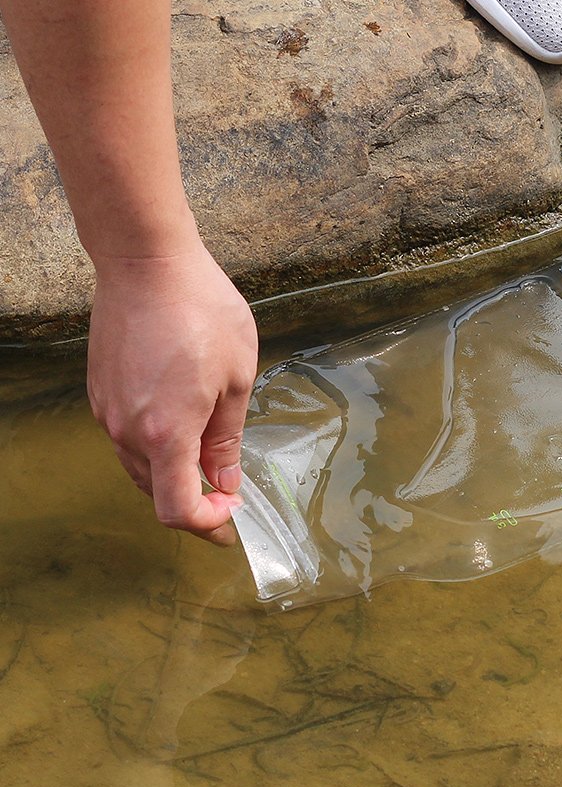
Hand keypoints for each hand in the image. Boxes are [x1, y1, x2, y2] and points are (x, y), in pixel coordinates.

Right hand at [87, 243, 258, 544]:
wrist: (146, 262)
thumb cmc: (202, 311)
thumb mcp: (237, 376)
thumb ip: (228, 437)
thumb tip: (225, 479)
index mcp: (166, 433)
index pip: (177, 510)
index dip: (207, 524)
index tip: (232, 514)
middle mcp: (128, 430)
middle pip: (156, 492)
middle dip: (195, 500)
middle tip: (229, 488)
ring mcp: (108, 411)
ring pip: (139, 465)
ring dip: (174, 471)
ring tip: (211, 450)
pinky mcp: (100, 392)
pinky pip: (127, 436)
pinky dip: (156, 445)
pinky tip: (183, 420)